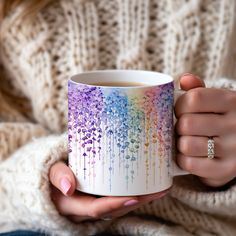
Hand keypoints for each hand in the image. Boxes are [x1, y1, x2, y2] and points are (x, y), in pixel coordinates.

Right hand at [49, 161, 168, 222]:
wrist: (51, 179)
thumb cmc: (51, 173)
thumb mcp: (50, 171)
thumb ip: (57, 175)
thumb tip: (68, 187)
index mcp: (72, 205)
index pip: (96, 209)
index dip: (114, 205)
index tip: (134, 198)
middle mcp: (86, 209)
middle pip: (114, 210)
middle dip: (137, 202)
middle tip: (159, 191)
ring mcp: (94, 204)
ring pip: (119, 206)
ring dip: (140, 199)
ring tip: (160, 188)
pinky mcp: (100, 197)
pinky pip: (117, 199)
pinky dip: (133, 194)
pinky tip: (146, 185)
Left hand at [175, 74, 235, 186]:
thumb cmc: (220, 118)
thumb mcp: (215, 100)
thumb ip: (198, 90)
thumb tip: (185, 79)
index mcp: (231, 101)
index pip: (193, 99)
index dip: (179, 106)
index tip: (180, 111)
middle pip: (187, 124)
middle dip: (179, 126)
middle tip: (183, 128)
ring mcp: (233, 149)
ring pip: (187, 145)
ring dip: (181, 144)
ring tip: (187, 141)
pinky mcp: (226, 170)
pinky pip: (190, 164)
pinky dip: (183, 159)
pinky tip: (189, 155)